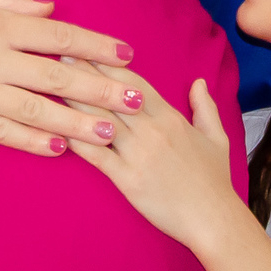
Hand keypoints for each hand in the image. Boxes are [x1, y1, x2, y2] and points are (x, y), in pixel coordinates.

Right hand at [0, 0, 141, 155]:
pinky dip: (33, 141)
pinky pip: (3, 133)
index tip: (128, 54)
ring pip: (38, 110)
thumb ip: (9, 2)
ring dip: (78, 123)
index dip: (97, 46)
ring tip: (111, 132)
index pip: (59, 36)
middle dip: (101, 89)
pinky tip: (60, 148)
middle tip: (136, 101)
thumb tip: (51, 8)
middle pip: (58, 76)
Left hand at [63, 70, 236, 248]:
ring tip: (53, 86)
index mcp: (171, 118)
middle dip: (85, 75)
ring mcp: (139, 155)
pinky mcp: (129, 180)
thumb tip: (199, 82)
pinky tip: (58, 130)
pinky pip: (98, 156)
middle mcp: (152, 131)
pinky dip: (78, 142)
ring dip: (75, 102)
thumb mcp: (218, 138)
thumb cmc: (216, 181)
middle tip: (61, 57)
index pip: (134, 84)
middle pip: (112, 97)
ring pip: (101, 121)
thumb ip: (206, 107)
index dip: (109, 66)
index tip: (88, 51)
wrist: (214, 219)